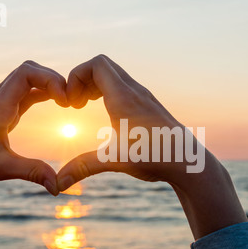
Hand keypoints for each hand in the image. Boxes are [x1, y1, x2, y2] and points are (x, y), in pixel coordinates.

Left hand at [0, 61, 66, 202]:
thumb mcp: (2, 168)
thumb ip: (32, 172)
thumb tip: (58, 185)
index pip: (26, 73)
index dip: (50, 79)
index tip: (65, 100)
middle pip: (29, 70)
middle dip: (53, 79)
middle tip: (70, 100)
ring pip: (27, 79)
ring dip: (48, 84)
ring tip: (67, 101)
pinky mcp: (2, 111)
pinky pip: (25, 92)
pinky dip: (42, 92)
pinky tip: (55, 103)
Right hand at [57, 54, 190, 185]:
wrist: (188, 161)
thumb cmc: (156, 157)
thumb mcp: (116, 161)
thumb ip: (84, 167)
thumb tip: (58, 183)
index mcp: (124, 98)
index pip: (96, 65)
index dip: (76, 76)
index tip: (70, 103)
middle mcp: (134, 92)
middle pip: (103, 66)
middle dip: (82, 79)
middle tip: (74, 104)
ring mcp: (143, 97)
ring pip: (114, 75)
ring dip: (94, 85)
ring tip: (84, 106)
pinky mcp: (148, 105)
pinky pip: (123, 86)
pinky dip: (107, 91)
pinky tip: (106, 113)